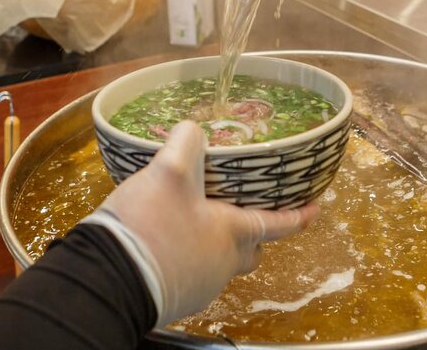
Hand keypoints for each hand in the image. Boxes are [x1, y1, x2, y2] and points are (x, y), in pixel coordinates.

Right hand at [92, 122, 318, 325]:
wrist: (111, 278)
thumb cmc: (152, 224)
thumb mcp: (168, 171)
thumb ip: (185, 144)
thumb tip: (193, 129)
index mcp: (233, 233)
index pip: (278, 224)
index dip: (298, 215)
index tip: (315, 209)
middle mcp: (223, 264)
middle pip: (251, 250)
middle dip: (254, 234)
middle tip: (246, 213)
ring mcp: (200, 285)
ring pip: (221, 263)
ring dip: (216, 244)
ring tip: (194, 221)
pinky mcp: (175, 297)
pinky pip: (193, 274)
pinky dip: (188, 256)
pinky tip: (167, 241)